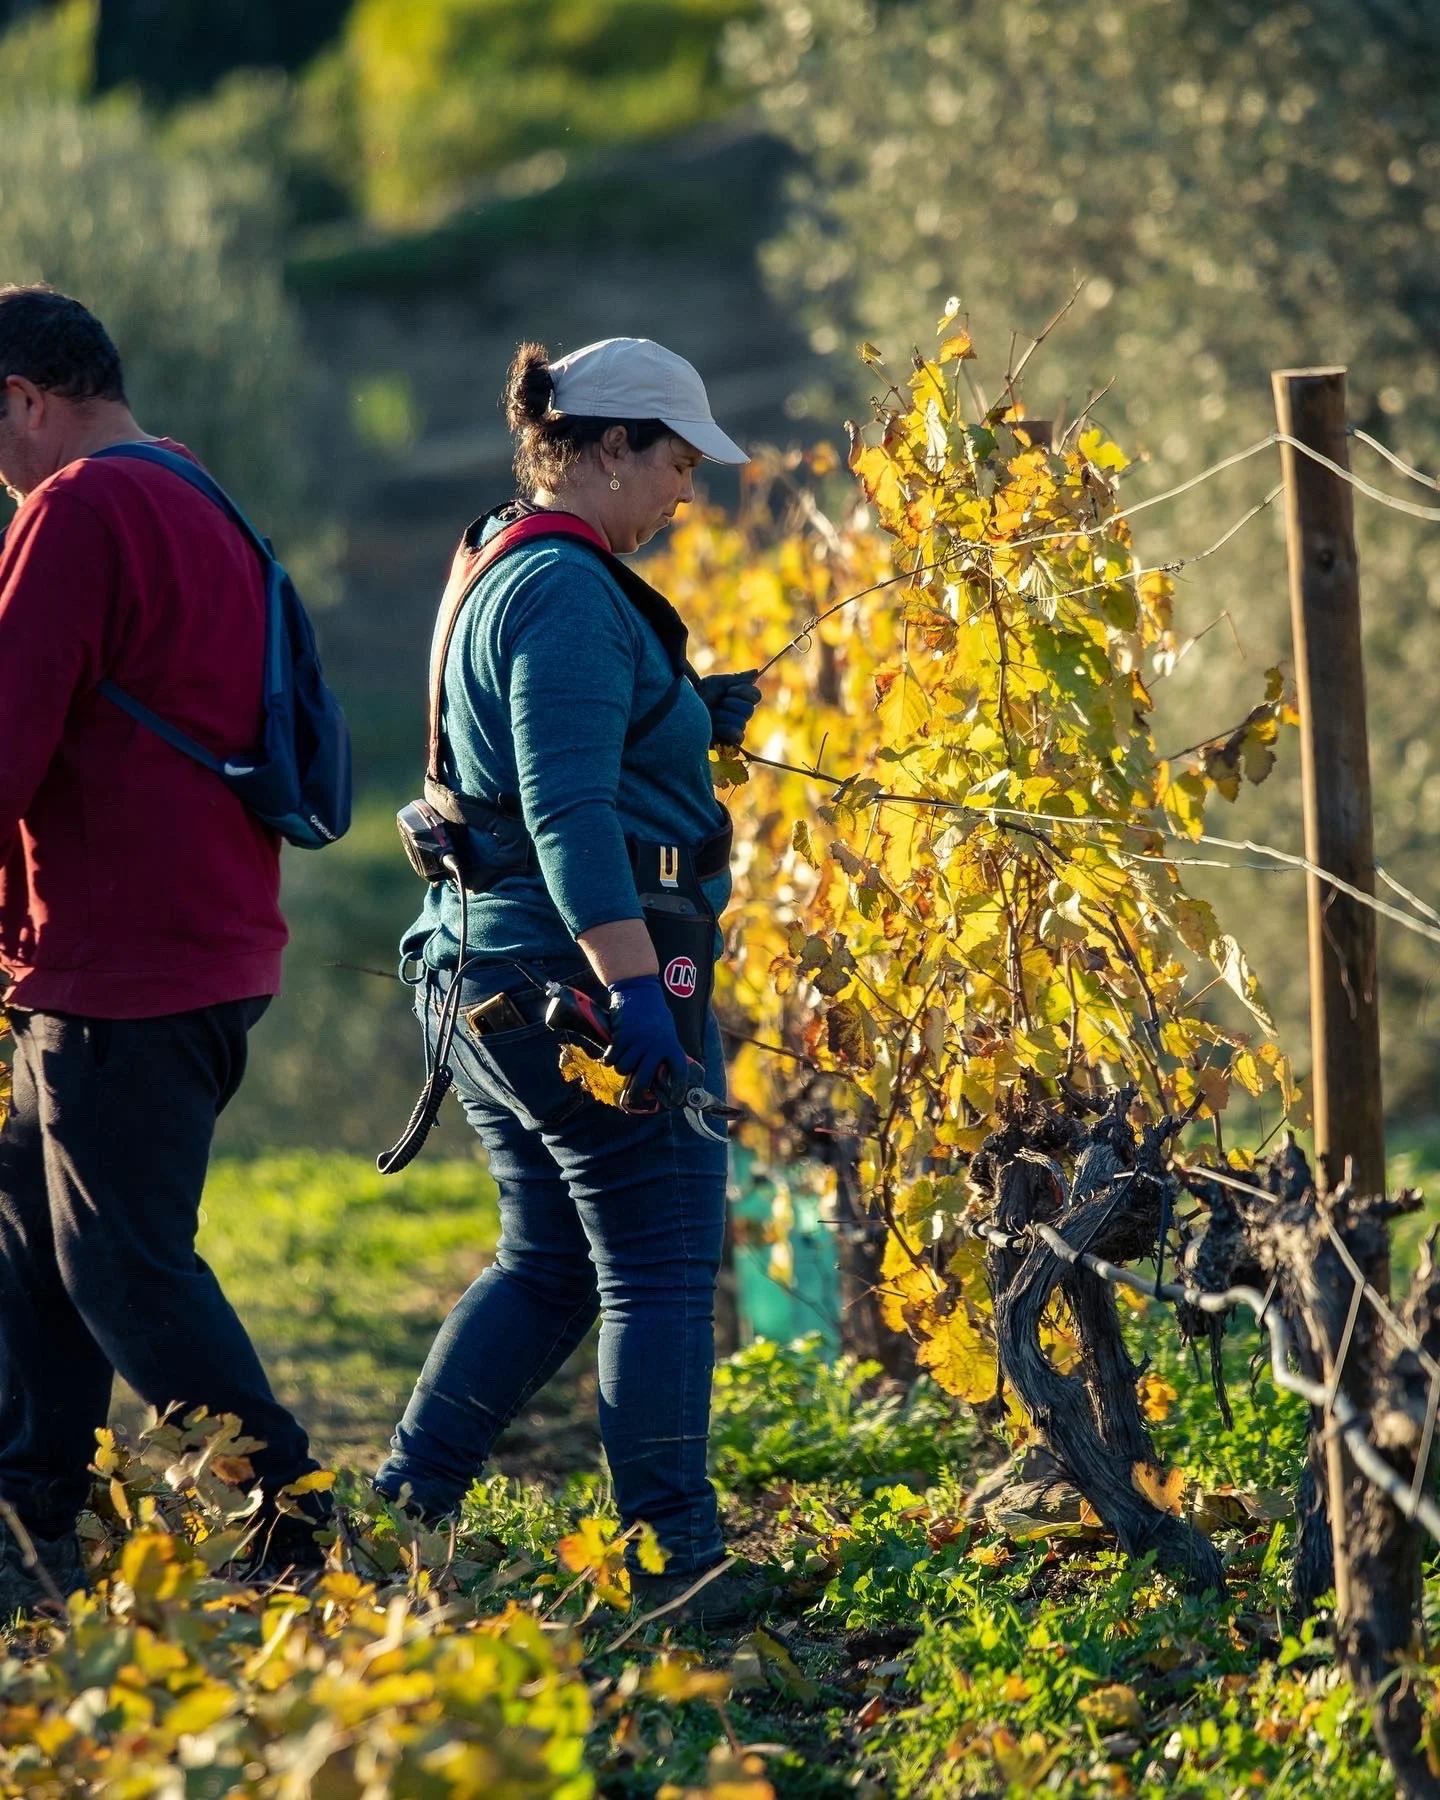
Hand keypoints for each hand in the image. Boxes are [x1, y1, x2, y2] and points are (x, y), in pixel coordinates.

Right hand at [606, 974, 687, 1096]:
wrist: (638, 990)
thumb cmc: (653, 1010)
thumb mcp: (666, 1029)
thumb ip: (664, 1048)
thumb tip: (661, 1070)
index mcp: (670, 1044)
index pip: (679, 1071)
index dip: (678, 1088)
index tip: (674, 1099)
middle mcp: (655, 1046)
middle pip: (644, 1078)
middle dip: (637, 1092)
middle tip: (633, 1099)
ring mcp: (637, 1042)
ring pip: (624, 1068)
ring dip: (621, 1068)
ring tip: (622, 1061)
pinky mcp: (621, 1037)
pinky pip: (612, 1058)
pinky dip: (609, 1058)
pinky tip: (610, 1054)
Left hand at [695, 670, 761, 746]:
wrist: (681, 707)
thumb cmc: (696, 694)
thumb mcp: (716, 683)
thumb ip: (737, 679)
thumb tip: (756, 671)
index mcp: (738, 699)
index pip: (755, 696)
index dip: (744, 692)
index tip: (728, 690)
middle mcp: (738, 714)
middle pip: (749, 709)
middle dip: (730, 704)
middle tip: (716, 703)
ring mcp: (733, 729)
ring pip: (742, 722)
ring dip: (723, 716)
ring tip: (710, 715)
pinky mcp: (726, 742)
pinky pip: (738, 736)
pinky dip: (726, 729)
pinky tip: (714, 726)